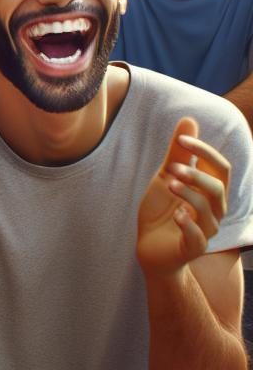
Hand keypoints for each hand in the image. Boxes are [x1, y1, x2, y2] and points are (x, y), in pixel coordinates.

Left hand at [137, 118, 229, 276]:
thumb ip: (178, 152)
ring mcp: (204, 231)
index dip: (204, 151)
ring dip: (190, 195)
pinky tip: (177, 215)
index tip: (181, 141)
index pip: (219, 167)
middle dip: (197, 175)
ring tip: (170, 183)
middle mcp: (213, 211)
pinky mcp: (191, 249)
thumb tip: (189, 120)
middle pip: (218, 188)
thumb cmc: (162, 209)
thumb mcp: (166, 177)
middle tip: (172, 168)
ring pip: (209, 212)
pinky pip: (198, 239)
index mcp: (209, 191)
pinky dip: (189, 225)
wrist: (149, 246)